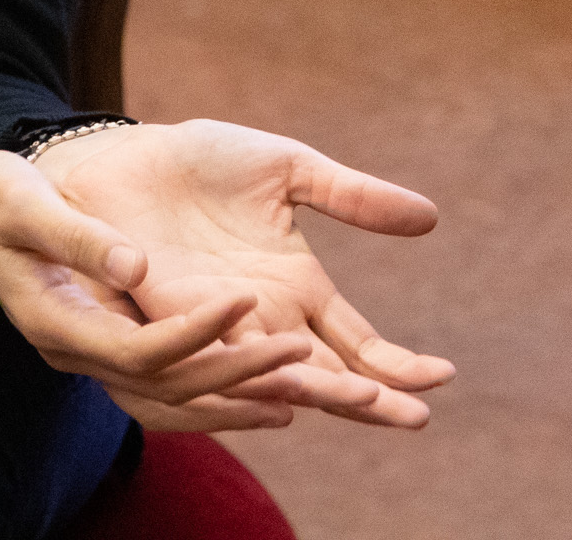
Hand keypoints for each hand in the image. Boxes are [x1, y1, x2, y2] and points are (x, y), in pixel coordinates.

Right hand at [0, 142, 317, 430]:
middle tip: (302, 360)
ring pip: (167, 400)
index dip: (195, 332)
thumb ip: (79, 237)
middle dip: (233, 376)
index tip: (247, 299)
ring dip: (231, 399)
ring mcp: (88, 353)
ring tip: (301, 393)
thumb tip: (135, 266)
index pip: (138, 350)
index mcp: (56, 322)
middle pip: (163, 388)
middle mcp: (73, 351)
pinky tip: (261, 383)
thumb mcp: (26, 204)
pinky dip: (211, 388)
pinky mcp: (105, 341)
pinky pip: (163, 384)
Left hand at [35, 119, 454, 429]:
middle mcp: (263, 319)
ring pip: (273, 376)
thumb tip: (432, 219)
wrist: (126, 153)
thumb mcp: (291, 169)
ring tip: (360, 397)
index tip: (445, 377)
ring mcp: (216, 322)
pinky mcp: (168, 312)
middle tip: (416, 418)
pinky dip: (246, 366)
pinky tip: (284, 370)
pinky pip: (209, 352)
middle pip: (326, 375)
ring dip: (317, 387)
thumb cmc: (204, 163)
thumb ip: (353, 196)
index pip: (358, 344)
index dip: (398, 365)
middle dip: (370, 398)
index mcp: (298, 286)